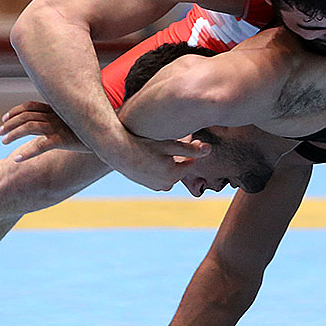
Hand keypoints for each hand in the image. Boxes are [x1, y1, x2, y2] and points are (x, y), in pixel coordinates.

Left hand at [0, 101, 87, 151]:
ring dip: (13, 134)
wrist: (110, 131)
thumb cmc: (94, 126)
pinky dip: (27, 153)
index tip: (4, 118)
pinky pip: (41, 145)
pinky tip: (17, 159)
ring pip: (29, 127)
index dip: (15, 111)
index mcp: (56, 110)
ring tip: (4, 142)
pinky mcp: (63, 140)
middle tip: (0, 133)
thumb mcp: (76, 119)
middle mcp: (55, 116)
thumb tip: (53, 124)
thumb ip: (63, 118)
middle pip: (25, 116)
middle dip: (9, 124)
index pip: (30, 106)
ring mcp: (58, 127)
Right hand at [97, 133, 211, 190]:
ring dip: (166, 162)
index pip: (190, 162)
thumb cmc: (142, 143)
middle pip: (179, 167)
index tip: (181, 138)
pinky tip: (148, 154)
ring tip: (155, 149)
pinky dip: (156, 166)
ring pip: (168, 171)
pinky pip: (158, 174)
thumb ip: (190, 149)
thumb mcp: (168, 144)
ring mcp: (155, 186)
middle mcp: (165, 184)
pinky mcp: (146, 184)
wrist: (115, 150)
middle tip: (165, 143)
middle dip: (176, 157)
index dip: (186, 149)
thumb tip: (209, 149)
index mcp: (174, 175)